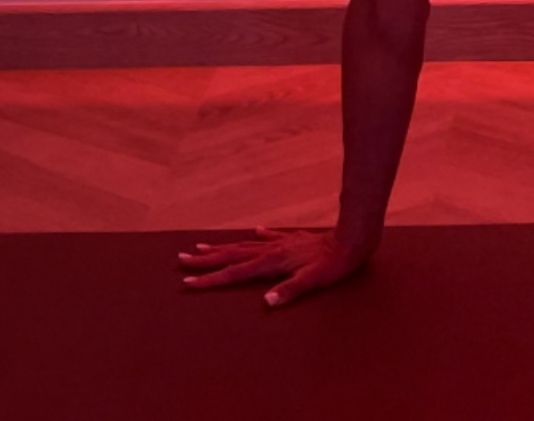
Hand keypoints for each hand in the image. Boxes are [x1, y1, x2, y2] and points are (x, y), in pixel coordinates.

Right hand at [176, 225, 375, 308]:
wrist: (352, 239)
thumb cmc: (334, 264)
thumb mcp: (314, 281)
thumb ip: (291, 290)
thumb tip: (267, 301)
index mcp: (272, 262)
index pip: (235, 273)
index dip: (211, 279)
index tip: (188, 281)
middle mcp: (271, 250)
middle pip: (232, 256)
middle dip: (206, 260)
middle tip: (181, 260)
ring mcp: (281, 242)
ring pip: (245, 245)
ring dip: (223, 247)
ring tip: (202, 246)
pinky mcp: (294, 239)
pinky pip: (270, 237)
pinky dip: (258, 236)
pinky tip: (254, 232)